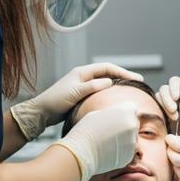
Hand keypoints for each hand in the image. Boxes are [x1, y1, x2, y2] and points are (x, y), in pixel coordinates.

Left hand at [11, 62, 142, 139]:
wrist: (41, 112)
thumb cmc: (55, 101)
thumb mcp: (75, 93)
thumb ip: (92, 87)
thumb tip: (110, 82)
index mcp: (82, 72)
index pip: (107, 68)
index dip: (123, 72)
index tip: (136, 78)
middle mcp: (83, 77)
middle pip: (108, 73)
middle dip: (123, 77)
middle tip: (138, 83)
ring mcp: (83, 86)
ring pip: (104, 83)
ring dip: (117, 85)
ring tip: (130, 90)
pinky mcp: (81, 96)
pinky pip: (99, 92)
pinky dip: (109, 93)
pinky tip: (115, 100)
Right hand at [54, 102, 139, 180]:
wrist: (82, 152)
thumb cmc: (86, 131)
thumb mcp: (97, 114)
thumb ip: (112, 113)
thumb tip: (116, 115)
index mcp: (125, 112)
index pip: (132, 108)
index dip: (124, 112)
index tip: (116, 117)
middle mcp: (132, 126)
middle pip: (133, 123)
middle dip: (125, 125)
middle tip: (110, 130)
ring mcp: (132, 141)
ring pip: (132, 137)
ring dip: (124, 139)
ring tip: (107, 142)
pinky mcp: (129, 155)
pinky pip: (128, 150)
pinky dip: (121, 150)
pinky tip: (108, 151)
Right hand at [155, 76, 179, 137]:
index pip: (176, 81)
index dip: (174, 87)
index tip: (176, 98)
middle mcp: (174, 95)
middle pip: (164, 89)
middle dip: (167, 100)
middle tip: (174, 113)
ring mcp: (166, 104)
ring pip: (157, 99)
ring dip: (163, 108)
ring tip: (174, 119)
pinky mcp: (160, 114)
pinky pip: (153, 109)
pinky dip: (157, 114)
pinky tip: (165, 122)